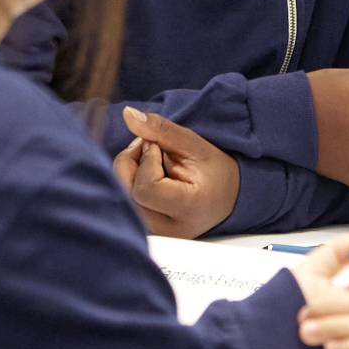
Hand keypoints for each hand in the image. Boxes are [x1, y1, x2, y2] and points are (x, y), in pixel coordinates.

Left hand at [111, 108, 239, 237]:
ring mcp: (156, 235)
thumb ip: (160, 130)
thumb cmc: (213, 170)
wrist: (228, 197)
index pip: (146, 190)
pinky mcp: (146, 232)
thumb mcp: (193, 144)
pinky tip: (145, 175)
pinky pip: (123, 204)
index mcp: (188, 209)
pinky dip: (128, 183)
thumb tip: (127, 114)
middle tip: (149, 146)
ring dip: (128, 171)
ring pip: (120, 198)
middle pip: (126, 194)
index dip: (146, 161)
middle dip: (130, 162)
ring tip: (150, 160)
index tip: (158, 147)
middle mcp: (168, 229)